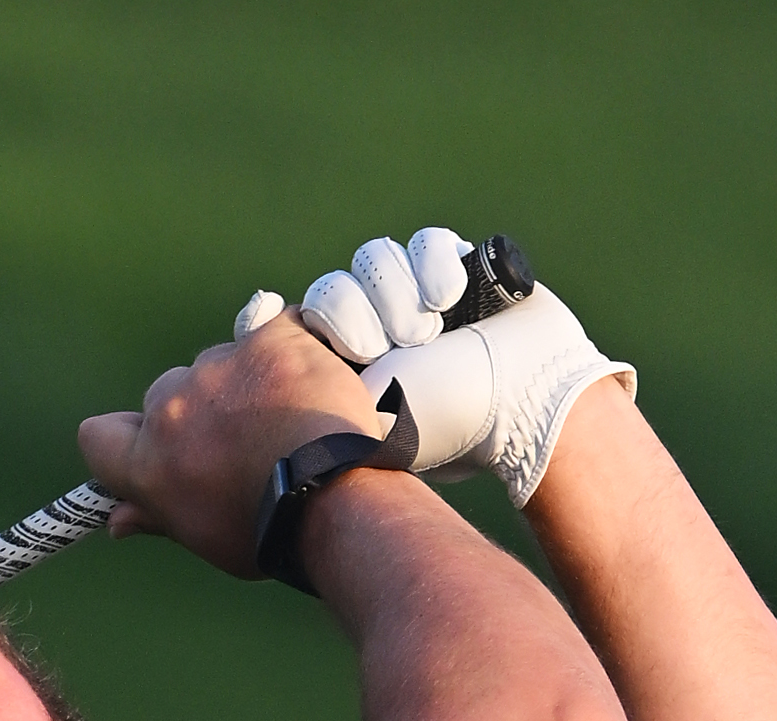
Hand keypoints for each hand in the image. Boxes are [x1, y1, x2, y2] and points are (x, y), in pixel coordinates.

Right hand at [75, 315, 391, 578]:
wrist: (332, 498)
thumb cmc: (267, 530)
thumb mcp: (204, 535)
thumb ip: (157, 515)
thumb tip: (117, 521)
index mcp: (148, 462)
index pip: (99, 437)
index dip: (125, 441)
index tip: (159, 450)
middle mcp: (170, 408)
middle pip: (166, 395)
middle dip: (196, 412)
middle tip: (243, 441)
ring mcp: (218, 368)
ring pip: (219, 364)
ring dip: (245, 382)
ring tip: (289, 416)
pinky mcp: (267, 341)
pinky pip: (275, 328)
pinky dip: (291, 347)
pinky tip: (312, 375)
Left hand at [294, 228, 634, 507]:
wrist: (527, 406)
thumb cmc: (444, 423)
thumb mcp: (358, 420)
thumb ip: (300, 387)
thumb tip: (249, 330)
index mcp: (340, 368)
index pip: (294, 322)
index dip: (303, 319)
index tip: (311, 332)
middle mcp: (375, 327)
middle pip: (333, 287)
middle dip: (355, 314)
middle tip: (383, 348)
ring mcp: (416, 296)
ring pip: (374, 259)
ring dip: (393, 291)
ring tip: (425, 331)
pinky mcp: (457, 267)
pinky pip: (425, 241)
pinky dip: (432, 264)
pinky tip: (450, 298)